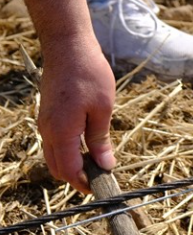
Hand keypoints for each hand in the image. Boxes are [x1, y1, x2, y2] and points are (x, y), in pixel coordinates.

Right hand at [37, 37, 115, 192]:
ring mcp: (45, 123)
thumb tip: (105, 165)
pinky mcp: (47, 116)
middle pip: (58, 168)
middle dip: (77, 178)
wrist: (67, 47)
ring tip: (97, 163)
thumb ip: (100, 140)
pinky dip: (68, 152)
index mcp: (62, 132)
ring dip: (72, 165)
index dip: (84, 183)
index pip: (69, 170)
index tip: (101, 188)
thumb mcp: (102, 109)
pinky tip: (88, 147)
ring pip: (55, 156)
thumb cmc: (89, 74)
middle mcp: (48, 130)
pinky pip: (55, 143)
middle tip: (101, 178)